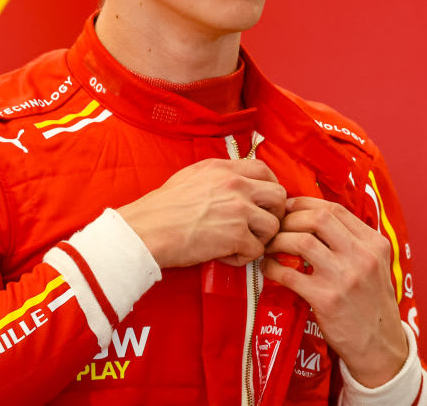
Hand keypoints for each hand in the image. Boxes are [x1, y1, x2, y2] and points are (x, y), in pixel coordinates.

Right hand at [116, 158, 285, 268]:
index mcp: (224, 168)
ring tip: (238, 244)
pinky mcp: (236, 235)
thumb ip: (219, 176)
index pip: (265, 170)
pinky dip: (244, 257)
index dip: (269, 188)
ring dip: (260, 239)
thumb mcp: (191, 176)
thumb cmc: (161, 207)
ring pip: (273, 226)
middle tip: (257, 228)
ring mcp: (239, 209)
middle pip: (279, 196)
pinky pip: (256, 250)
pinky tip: (225, 255)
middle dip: (273, 215)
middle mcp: (236, 184)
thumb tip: (236, 183)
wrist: (146, 230)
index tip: (262, 203)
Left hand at [262, 196, 407, 387]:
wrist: (379, 345)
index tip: (288, 208)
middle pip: (317, 218)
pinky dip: (272, 266)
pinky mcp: (326, 300)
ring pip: (301, 241)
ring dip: (278, 240)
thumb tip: (314, 217)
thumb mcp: (375, 265)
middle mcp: (362, 257)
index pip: (334, 209)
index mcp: (374, 244)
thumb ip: (352, 241)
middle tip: (276, 227)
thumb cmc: (371, 303)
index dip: (305, 204)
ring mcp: (344, 278)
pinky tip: (269, 267)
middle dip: (290, 218)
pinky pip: (289, 274)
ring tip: (269, 246)